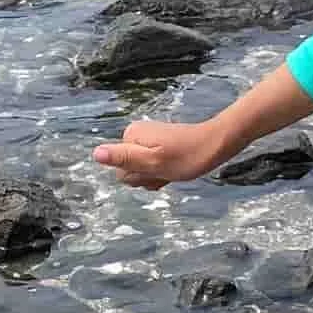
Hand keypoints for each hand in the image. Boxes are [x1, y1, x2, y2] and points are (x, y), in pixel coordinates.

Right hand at [94, 118, 231, 188]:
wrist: (216, 145)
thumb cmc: (188, 156)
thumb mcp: (154, 162)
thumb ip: (124, 158)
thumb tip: (96, 154)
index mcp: (130, 136)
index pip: (120, 172)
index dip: (141, 176)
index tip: (158, 169)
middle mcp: (135, 136)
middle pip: (129, 171)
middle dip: (148, 177)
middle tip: (167, 170)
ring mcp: (146, 141)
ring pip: (141, 171)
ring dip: (157, 176)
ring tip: (173, 169)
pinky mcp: (156, 145)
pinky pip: (151, 167)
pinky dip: (163, 172)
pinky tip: (175, 168)